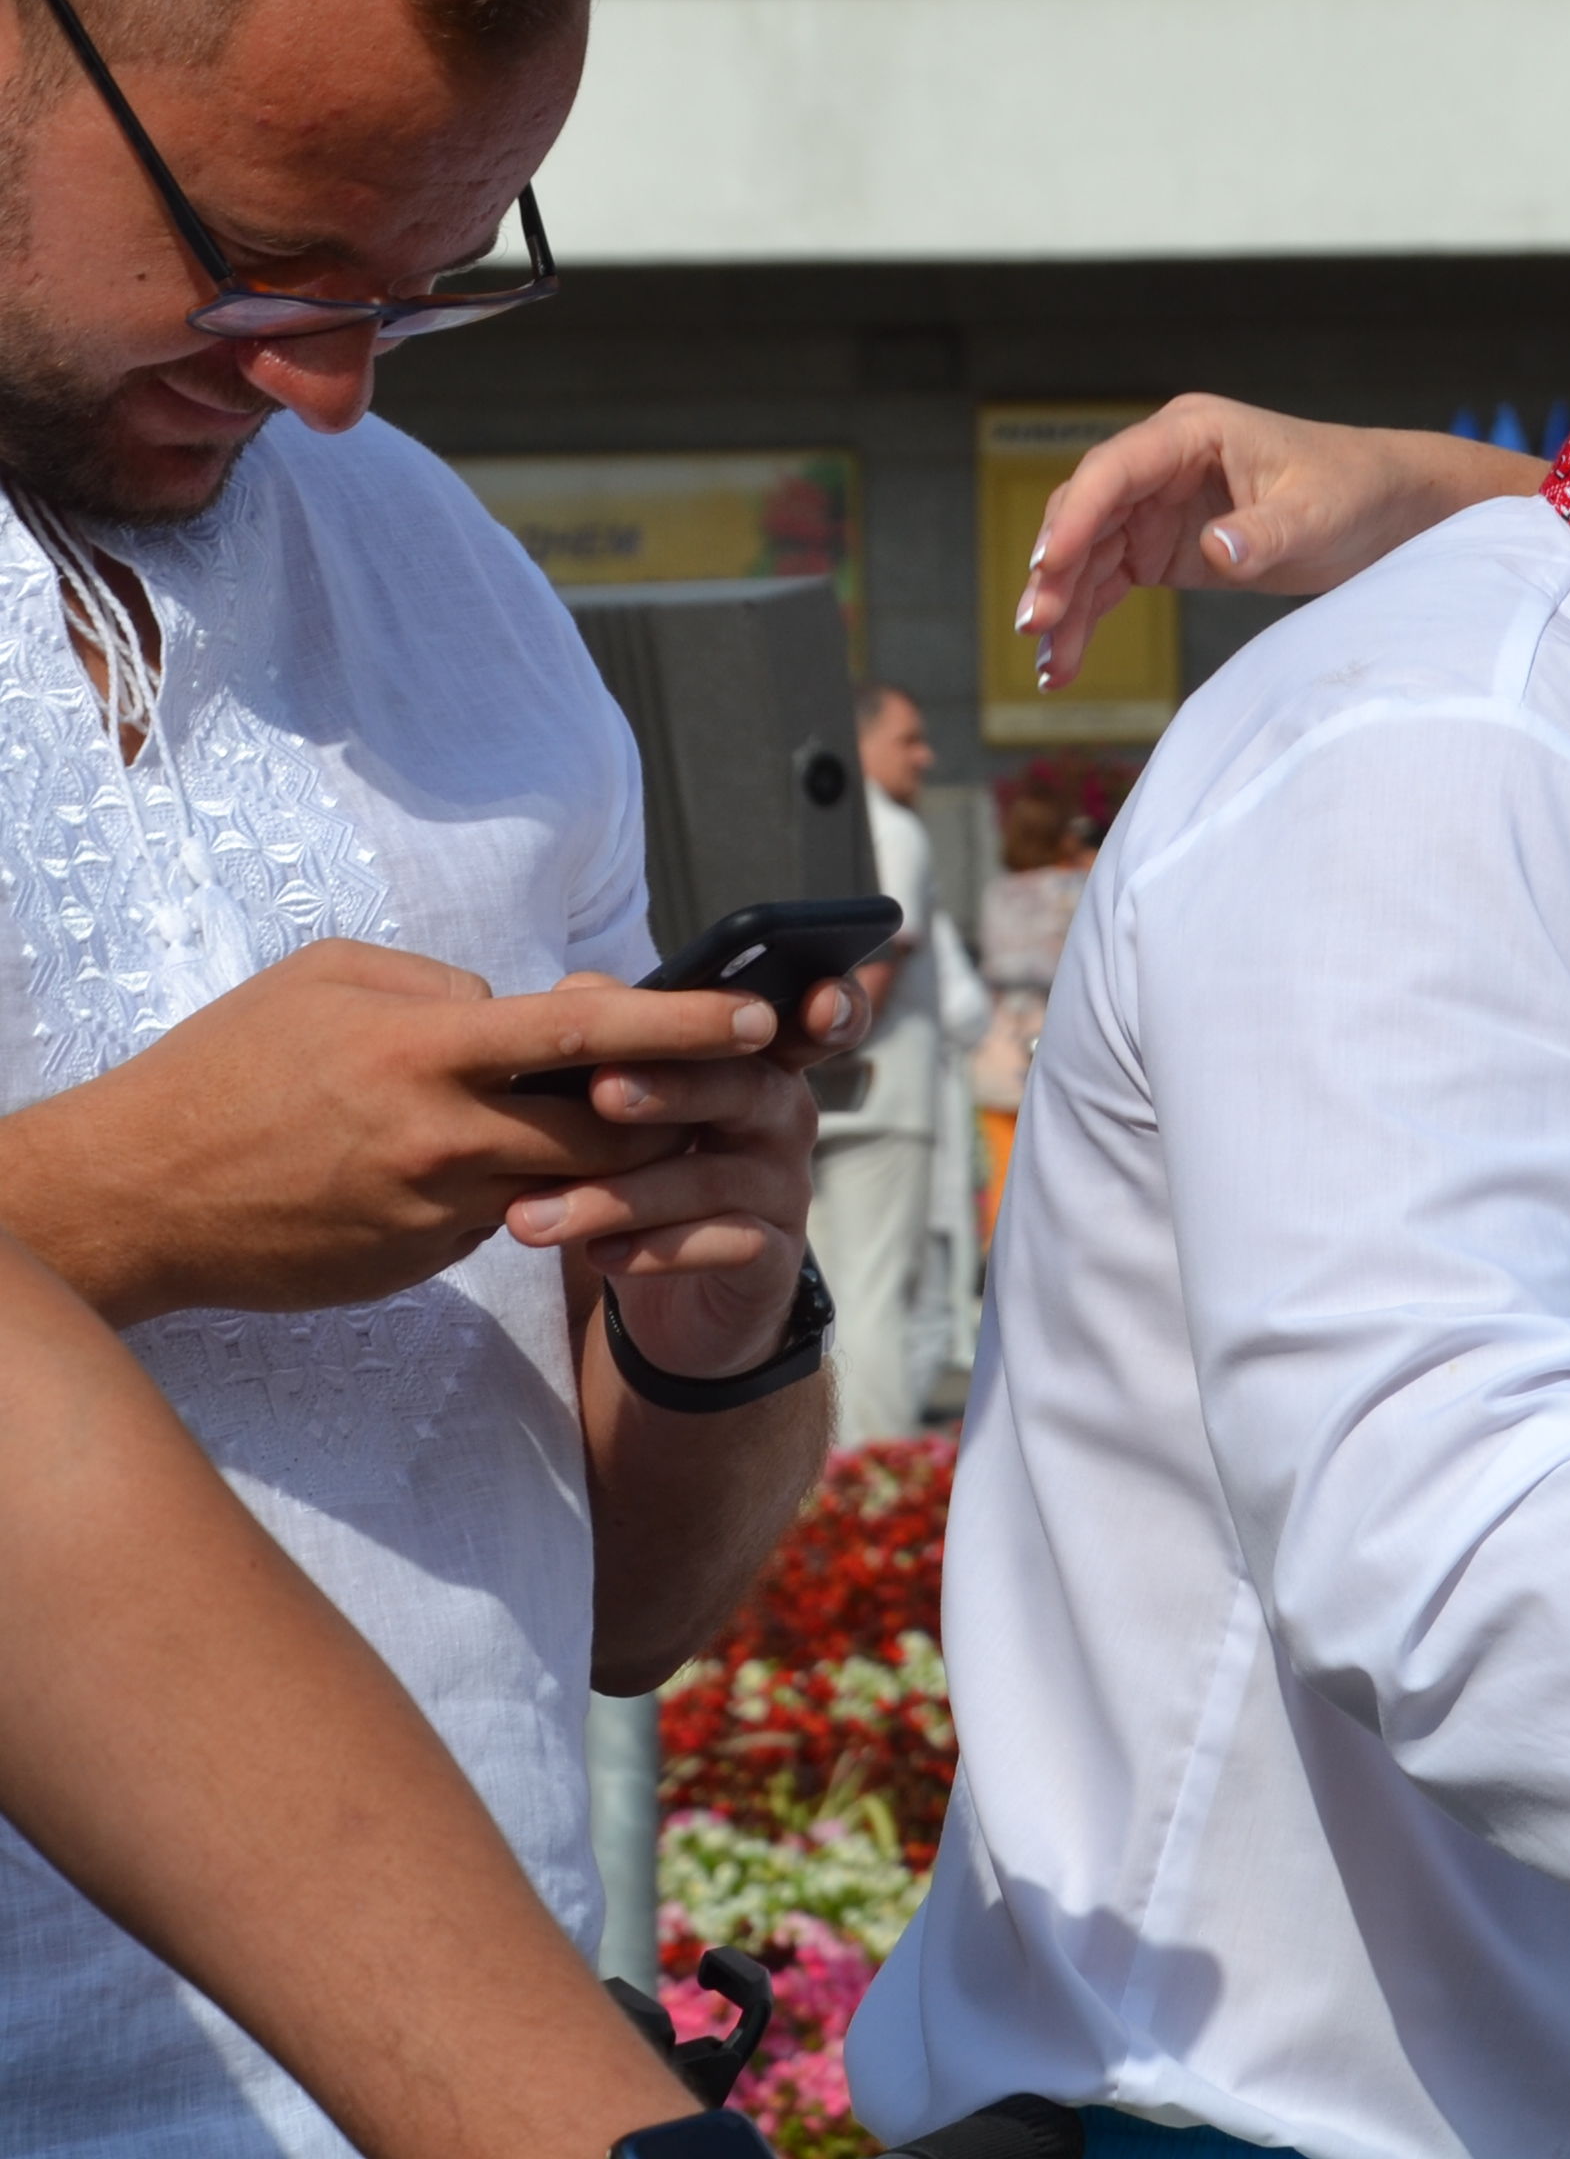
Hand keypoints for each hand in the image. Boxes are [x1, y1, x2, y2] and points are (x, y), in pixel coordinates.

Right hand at [0, 944, 791, 1326]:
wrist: (137, 1198)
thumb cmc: (228, 1067)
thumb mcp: (326, 980)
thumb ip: (439, 983)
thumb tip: (525, 1002)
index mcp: (426, 1048)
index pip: (589, 1031)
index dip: (686, 1026)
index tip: (761, 1019)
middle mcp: (444, 1134)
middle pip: (612, 1128)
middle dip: (678, 1109)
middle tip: (731, 1086)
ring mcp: (435, 1206)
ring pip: (570, 1181)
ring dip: (610, 1157)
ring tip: (634, 1122)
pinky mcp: (421, 1260)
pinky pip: (502, 1216)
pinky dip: (525, 1189)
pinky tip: (505, 1169)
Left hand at [510, 970, 826, 1380]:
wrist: (677, 1290)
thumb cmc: (651, 1162)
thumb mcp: (634, 1095)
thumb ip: (617, 1034)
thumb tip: (576, 988)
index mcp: (758, 1060)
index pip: (810, 1024)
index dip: (835, 1005)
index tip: (816, 1001)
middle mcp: (783, 1117)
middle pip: (746, 1087)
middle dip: (676, 1086)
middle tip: (602, 1092)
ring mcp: (783, 1189)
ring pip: (714, 1179)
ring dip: (620, 1195)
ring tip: (529, 1218)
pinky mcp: (770, 1257)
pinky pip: (720, 1246)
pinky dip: (654, 1251)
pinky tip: (597, 1255)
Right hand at [1019, 394, 1540, 688]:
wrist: (1387, 510)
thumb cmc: (1355, 490)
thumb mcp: (1319, 513)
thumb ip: (1266, 531)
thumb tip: (1218, 549)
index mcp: (1191, 432)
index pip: (1115, 468)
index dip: (1075, 515)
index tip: (1048, 565)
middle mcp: (1162, 464)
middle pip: (1086, 512)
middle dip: (1055, 569)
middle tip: (1035, 626)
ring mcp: (1157, 506)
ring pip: (1088, 554)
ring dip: (1063, 605)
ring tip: (1048, 664)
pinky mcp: (1165, 547)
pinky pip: (1110, 581)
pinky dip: (1086, 618)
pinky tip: (1064, 662)